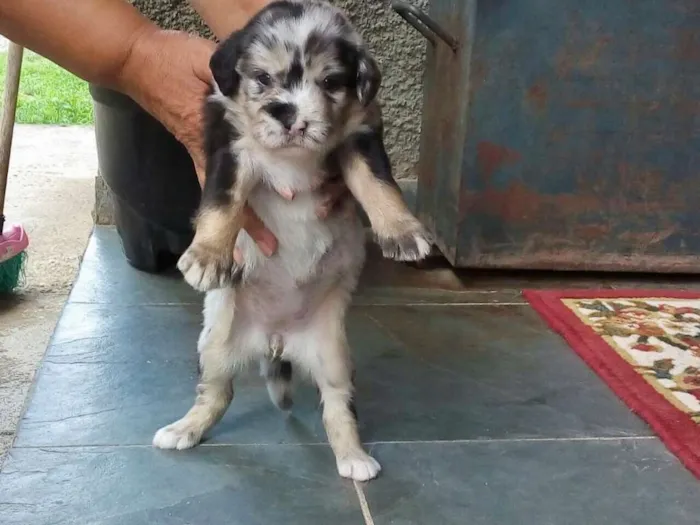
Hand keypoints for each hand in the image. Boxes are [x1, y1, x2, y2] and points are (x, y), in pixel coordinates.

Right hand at [117, 29, 348, 260]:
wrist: (135, 59)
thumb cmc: (171, 59)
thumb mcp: (205, 60)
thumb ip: (234, 73)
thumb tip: (263, 84)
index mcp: (210, 133)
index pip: (237, 169)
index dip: (259, 185)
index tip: (287, 197)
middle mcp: (205, 148)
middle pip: (229, 194)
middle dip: (249, 222)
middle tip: (271, 248)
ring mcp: (199, 148)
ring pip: (223, 192)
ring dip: (240, 218)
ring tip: (257, 246)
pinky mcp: (196, 143)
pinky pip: (214, 178)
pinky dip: (228, 198)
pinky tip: (240, 212)